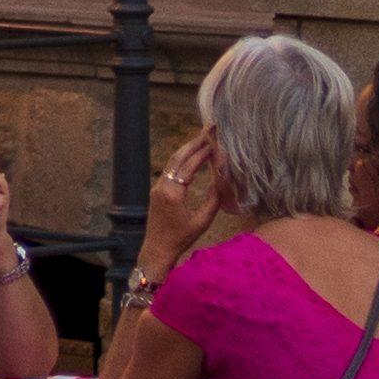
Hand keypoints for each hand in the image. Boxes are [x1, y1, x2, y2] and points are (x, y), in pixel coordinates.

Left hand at [140, 135, 222, 266]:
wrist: (158, 247)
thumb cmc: (181, 238)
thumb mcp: (202, 222)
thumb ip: (212, 201)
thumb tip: (221, 182)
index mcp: (174, 193)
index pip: (188, 167)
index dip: (201, 154)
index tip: (212, 142)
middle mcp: (163, 185)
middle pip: (178, 158)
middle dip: (193, 143)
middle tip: (207, 131)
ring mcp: (158, 185)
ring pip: (172, 161)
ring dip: (186, 149)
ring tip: (201, 139)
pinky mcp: (157, 188)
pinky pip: (170, 169)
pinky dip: (181, 160)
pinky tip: (190, 156)